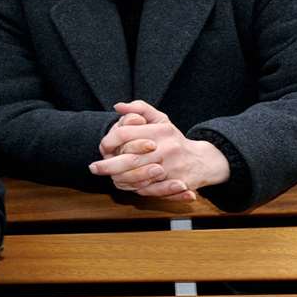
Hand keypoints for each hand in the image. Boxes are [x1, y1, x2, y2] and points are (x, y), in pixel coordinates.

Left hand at [91, 100, 228, 200]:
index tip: (102, 147)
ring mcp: (172, 168)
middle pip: (130, 158)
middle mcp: (166, 149)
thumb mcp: (160, 119)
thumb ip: (139, 109)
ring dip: (120, 179)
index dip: (110, 141)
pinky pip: (150, 190)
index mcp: (160, 131)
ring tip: (110, 178)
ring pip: (138, 177)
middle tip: (94, 167)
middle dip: (108, 165)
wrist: (203, 161)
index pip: (126, 134)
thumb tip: (117, 106)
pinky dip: (136, 188)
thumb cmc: (173, 139)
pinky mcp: (177, 184)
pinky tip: (126, 185)